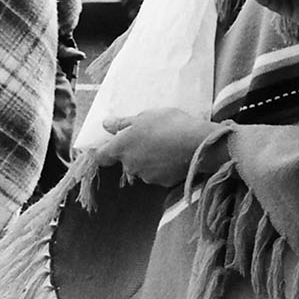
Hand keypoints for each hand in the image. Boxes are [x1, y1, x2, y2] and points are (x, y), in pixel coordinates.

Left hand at [91, 107, 221, 188]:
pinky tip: (173, 155)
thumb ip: (122, 123)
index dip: (102, 151)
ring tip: (164, 145)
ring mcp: (146, 176)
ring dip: (148, 159)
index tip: (107, 145)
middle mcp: (130, 165)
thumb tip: (105, 125)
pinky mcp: (162, 183)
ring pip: (142, 168)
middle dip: (133, 152)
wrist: (197, 144)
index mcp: (121, 147)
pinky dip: (162, 167)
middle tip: (148, 137)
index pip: (101, 156)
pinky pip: (157, 174)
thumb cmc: (168, 124)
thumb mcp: (144, 116)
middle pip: (125, 161)